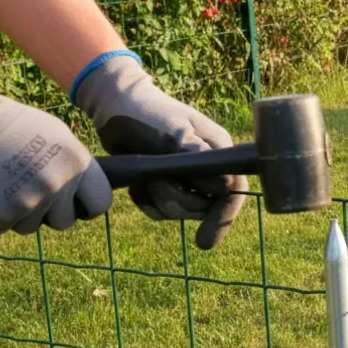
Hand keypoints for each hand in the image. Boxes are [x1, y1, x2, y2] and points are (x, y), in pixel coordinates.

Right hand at [0, 70, 111, 233]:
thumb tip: (85, 187)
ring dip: (18, 214)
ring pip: (31, 226)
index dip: (86, 207)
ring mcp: (29, 201)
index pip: (100, 202)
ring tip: (2, 185)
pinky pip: (1, 227)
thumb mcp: (53, 135)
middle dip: (49, 214)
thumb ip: (72, 163)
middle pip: (64, 221)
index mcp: (76, 162)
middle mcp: (57, 183)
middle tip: (29, 194)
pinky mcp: (0, 214)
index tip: (75, 206)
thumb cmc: (5, 124)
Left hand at [74, 52, 245, 249]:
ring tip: (144, 179)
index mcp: (218, 152)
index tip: (203, 241)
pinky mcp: (166, 185)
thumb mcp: (172, 134)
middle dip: (177, 201)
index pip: (233, 191)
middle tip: (155, 185)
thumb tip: (228, 186)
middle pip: (204, 207)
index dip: (222, 217)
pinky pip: (160, 210)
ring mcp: (187, 178)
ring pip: (180, 211)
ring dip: (158, 200)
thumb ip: (197, 160)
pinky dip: (146, 201)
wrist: (114, 106)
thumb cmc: (147, 113)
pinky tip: (137, 184)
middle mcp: (208, 168)